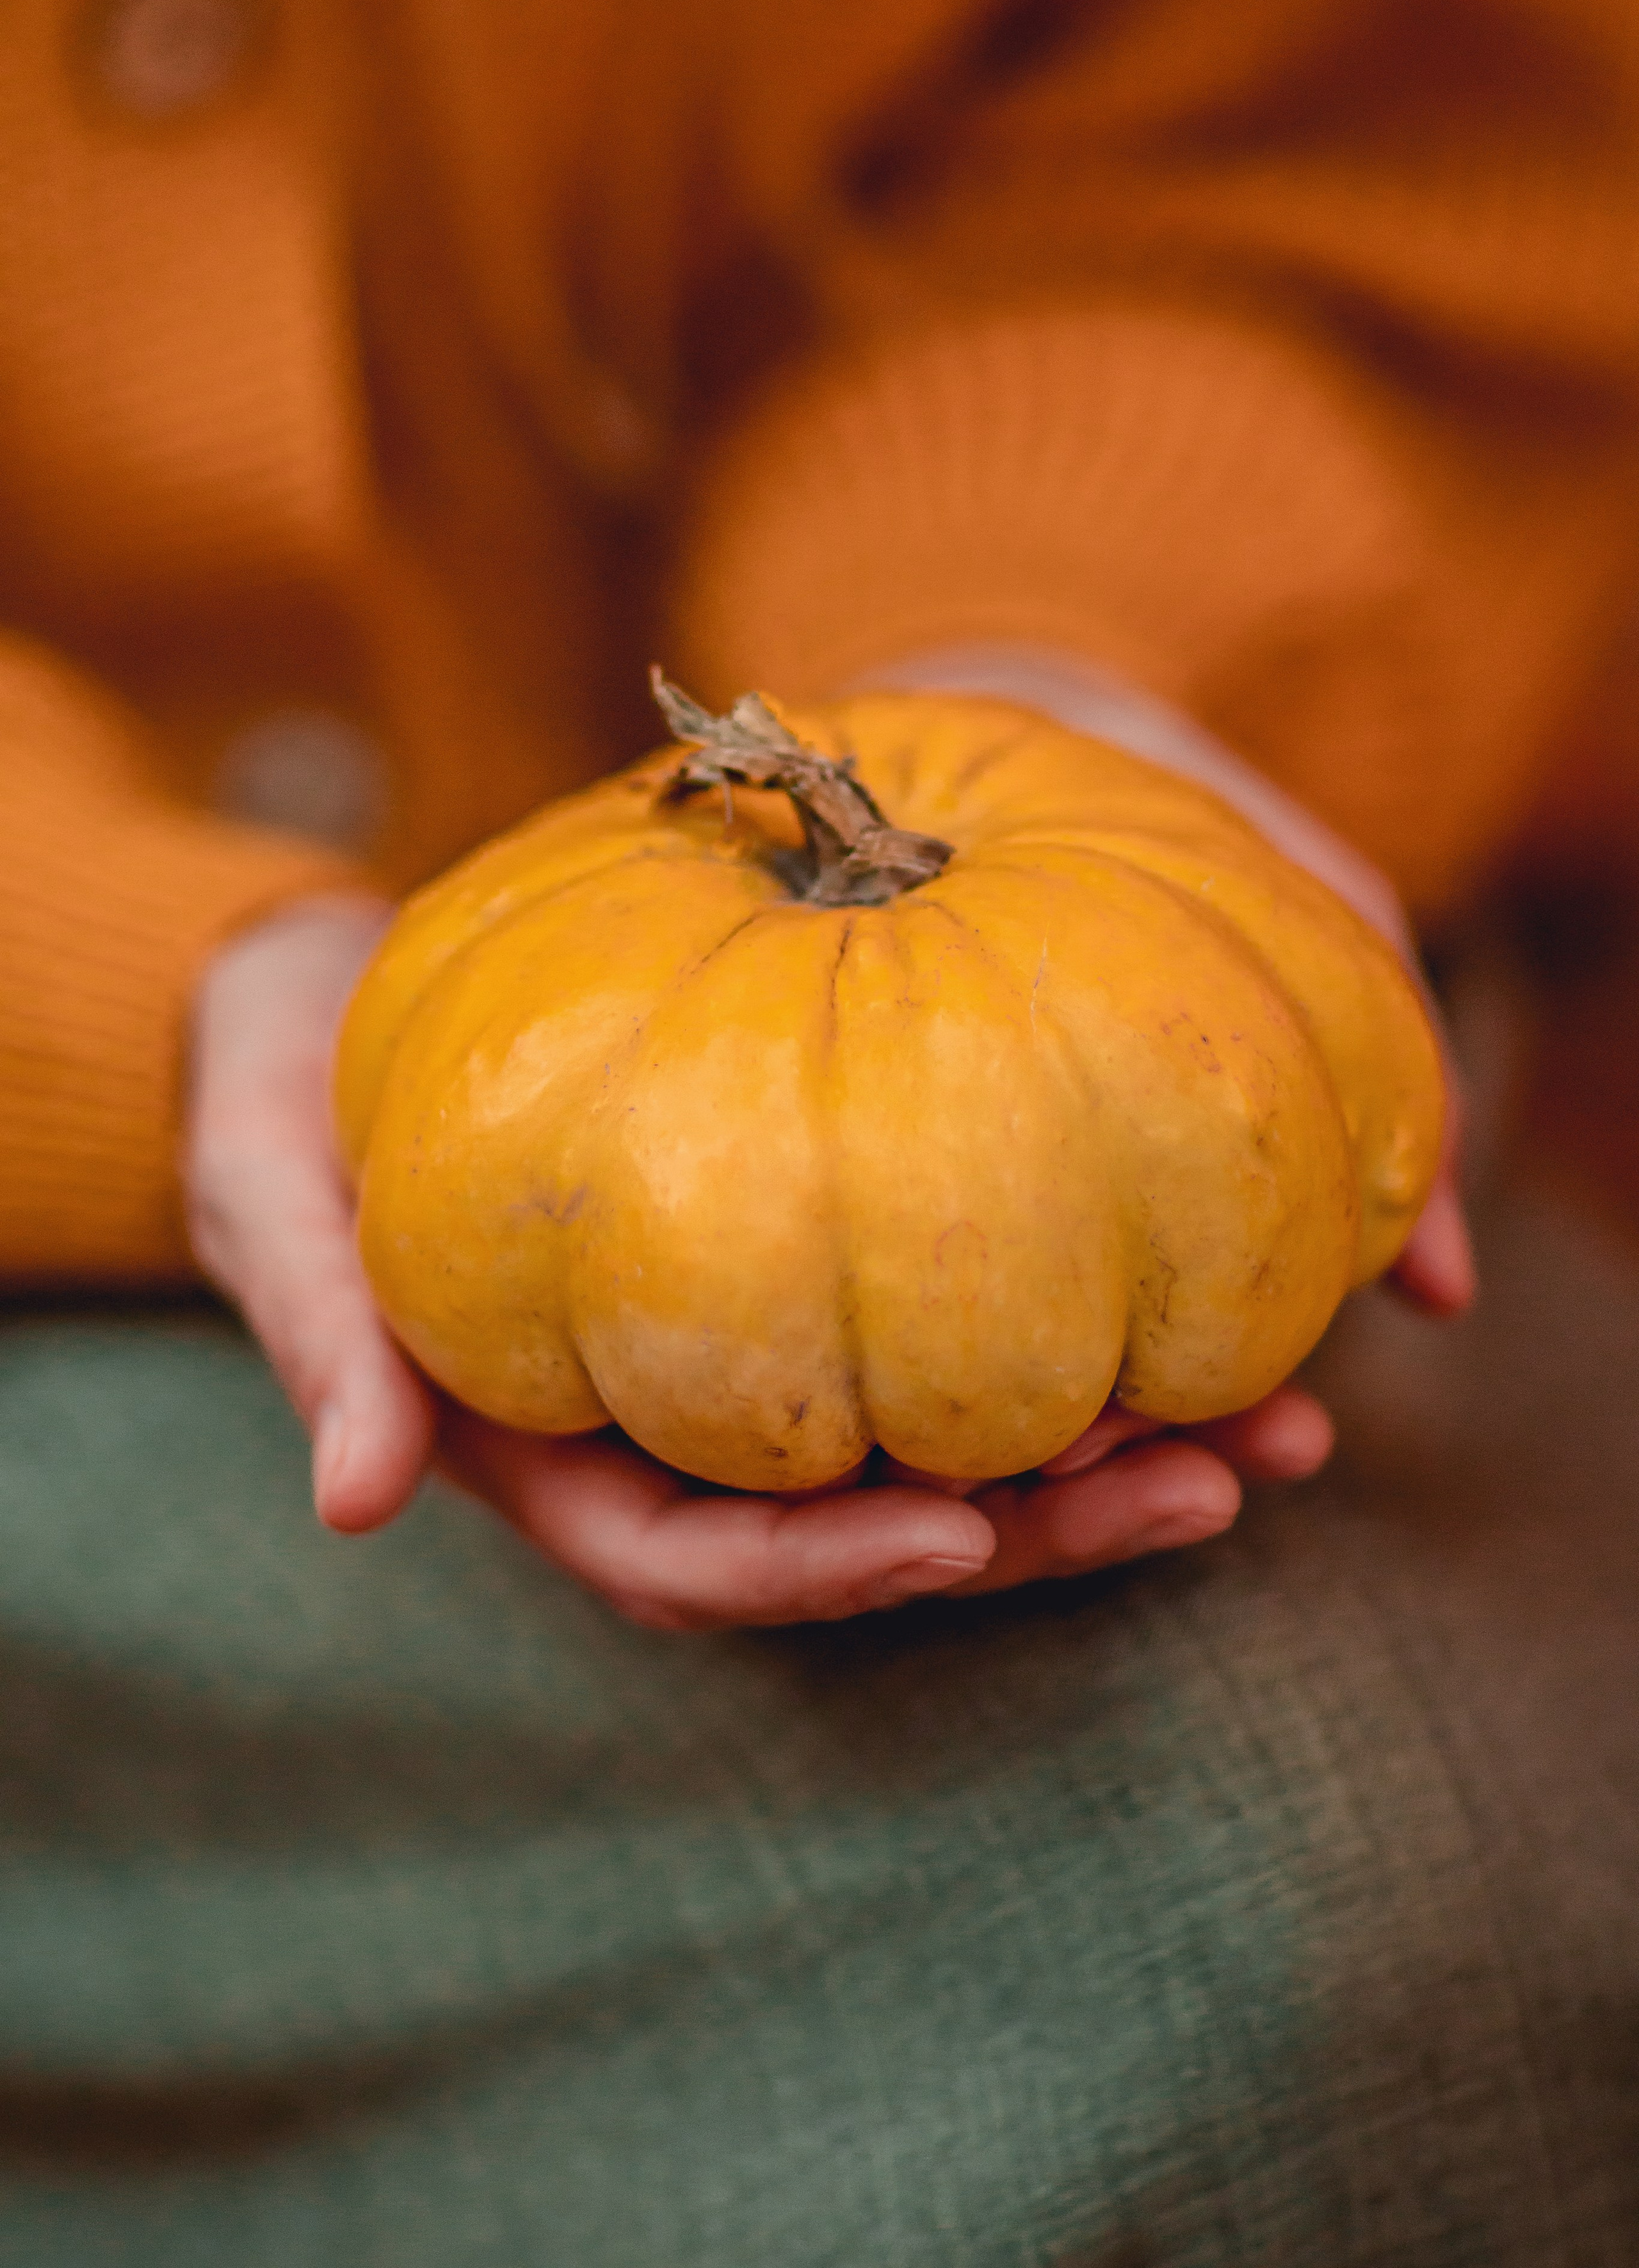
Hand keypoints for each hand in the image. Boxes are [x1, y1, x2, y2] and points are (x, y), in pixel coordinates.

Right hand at [185, 863, 1468, 1632]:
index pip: (703, 1560)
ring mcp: (750, 1368)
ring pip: (946, 1447)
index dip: (832, 1566)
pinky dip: (1070, 1325)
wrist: (328, 1019)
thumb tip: (354, 1499)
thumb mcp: (281, 1212)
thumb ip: (325, 1342)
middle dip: (1039, 1528)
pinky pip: (951, 1330)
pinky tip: (1204, 1299)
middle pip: (873, 1529)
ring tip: (1280, 1423)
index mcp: (557, 1457)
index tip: (965, 1529)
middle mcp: (674, 1435)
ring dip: (1108, 1452)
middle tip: (1215, 1478)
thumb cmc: (293, 1115)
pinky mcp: (807, 1278)